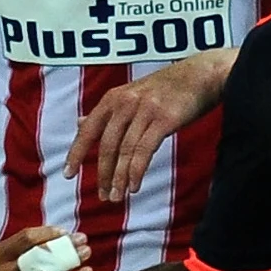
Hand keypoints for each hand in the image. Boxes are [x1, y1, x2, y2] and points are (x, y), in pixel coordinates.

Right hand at [0, 226, 93, 270]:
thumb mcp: (17, 261)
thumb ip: (34, 246)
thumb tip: (67, 237)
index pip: (26, 238)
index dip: (49, 232)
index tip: (66, 232)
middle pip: (36, 254)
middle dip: (62, 245)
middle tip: (83, 239)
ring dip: (70, 260)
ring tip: (86, 252)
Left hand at [66, 49, 230, 202]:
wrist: (201, 74)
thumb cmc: (167, 87)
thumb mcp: (131, 94)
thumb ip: (107, 112)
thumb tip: (80, 123)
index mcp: (113, 98)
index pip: (88, 129)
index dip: (76, 153)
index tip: (68, 174)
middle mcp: (125, 103)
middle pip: (106, 145)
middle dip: (102, 173)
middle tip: (103, 196)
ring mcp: (144, 110)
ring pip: (125, 151)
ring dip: (119, 178)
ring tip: (117, 197)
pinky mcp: (164, 120)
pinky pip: (144, 150)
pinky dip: (136, 171)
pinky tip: (134, 186)